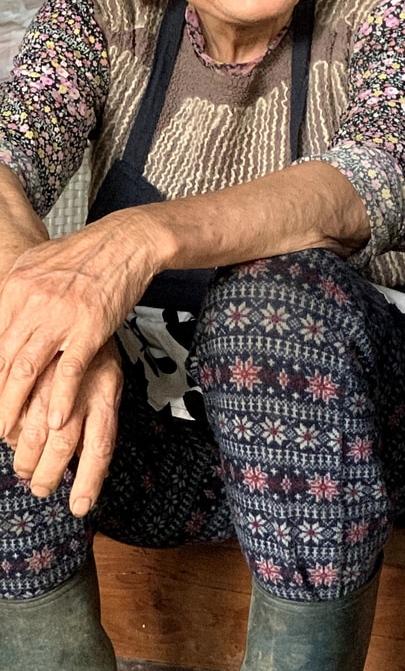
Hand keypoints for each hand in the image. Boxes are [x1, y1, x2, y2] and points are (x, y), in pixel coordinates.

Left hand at [0, 214, 155, 436]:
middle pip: (2, 359)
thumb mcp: (37, 263)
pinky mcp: (90, 328)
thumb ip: (15, 290)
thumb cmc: (85, 252)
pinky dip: (61, 398)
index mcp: (15, 288)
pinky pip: (69, 370)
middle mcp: (31, 303)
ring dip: (13, 403)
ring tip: (7, 429)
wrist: (126, 241)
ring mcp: (61, 317)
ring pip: (26, 368)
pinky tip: (55, 420)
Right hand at [6, 341, 122, 515]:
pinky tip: (7, 435)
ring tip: (22, 468)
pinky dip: (8, 425)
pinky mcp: (33, 368)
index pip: (101, 446)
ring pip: (33, 428)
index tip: (79, 507)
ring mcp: (54, 380)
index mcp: (106, 396)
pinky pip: (14, 406)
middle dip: (49, 472)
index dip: (90, 479)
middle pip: (63, 443)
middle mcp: (81, 390)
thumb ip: (98, 420)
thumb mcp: (108, 387)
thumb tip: (87, 461)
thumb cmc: (96, 356)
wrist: (83, 304)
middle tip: (40, 488)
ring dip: (25, 455)